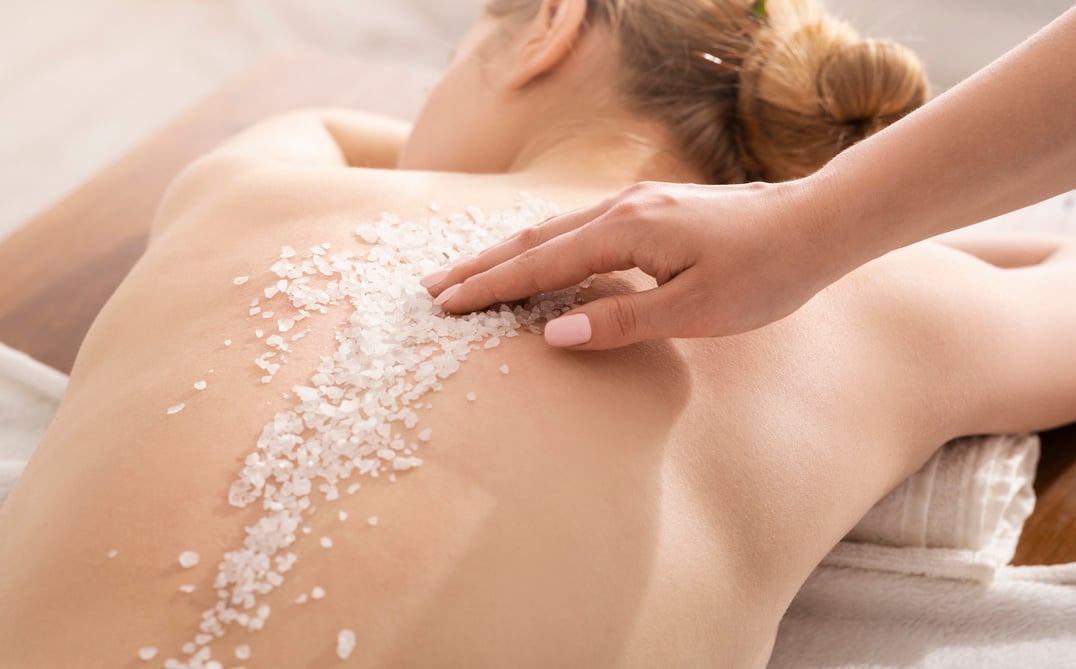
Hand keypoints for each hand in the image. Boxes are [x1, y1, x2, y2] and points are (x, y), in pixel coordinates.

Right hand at [421, 180, 841, 349]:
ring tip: (468, 275)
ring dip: (508, 255)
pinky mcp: (651, 210)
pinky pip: (579, 229)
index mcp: (628, 232)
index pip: (540, 263)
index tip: (447, 305)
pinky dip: (543, 248)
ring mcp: (636, 204)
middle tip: (433, 290)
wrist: (816, 224)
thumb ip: (621, 320)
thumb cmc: (764, 272)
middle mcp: (623, 209)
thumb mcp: (695, 309)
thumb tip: (554, 332)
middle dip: (481, 266)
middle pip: (534, 239)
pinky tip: (536, 260)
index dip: (490, 287)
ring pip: (554, 230)